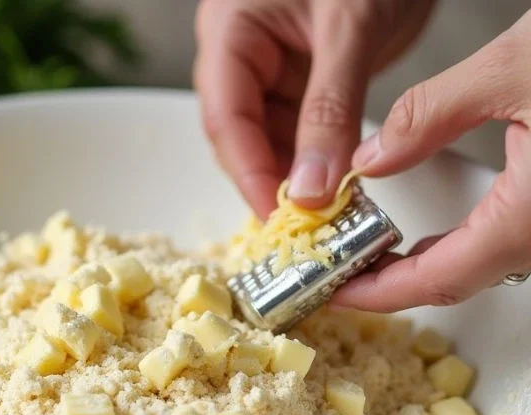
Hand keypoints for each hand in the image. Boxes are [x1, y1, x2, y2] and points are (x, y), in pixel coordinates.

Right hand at [193, 0, 435, 215]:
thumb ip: (328, 111)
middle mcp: (240, 50)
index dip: (248, 171)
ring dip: (293, 173)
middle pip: (238, 132)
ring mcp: (269, 63)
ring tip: (324, 210)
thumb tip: (313, 187)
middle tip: (303, 223)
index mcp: (230, 30)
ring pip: (267, 135)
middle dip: (269, 178)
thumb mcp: (349, 32)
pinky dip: (315, 156)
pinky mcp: (301, 74)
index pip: (225, 116)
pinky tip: (334, 182)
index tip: (278, 215)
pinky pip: (297, 126)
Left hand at [334, 11, 530, 311]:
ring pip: (487, 265)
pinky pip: (511, 245)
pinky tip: (432, 239)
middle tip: (338, 273)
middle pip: (460, 280)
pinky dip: (462, 248)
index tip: (334, 293)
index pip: (440, 278)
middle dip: (392, 284)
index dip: (379, 294)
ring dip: (426, 268)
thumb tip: (372, 159)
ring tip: (370, 255)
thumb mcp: (513, 68)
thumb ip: (429, 115)